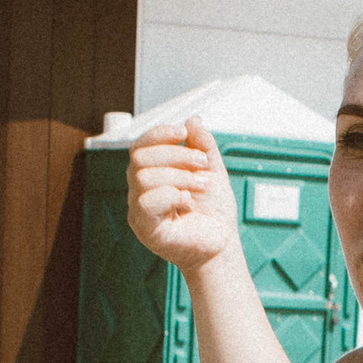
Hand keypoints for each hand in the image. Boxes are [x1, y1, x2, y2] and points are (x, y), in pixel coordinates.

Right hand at [129, 123, 243, 277]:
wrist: (222, 243)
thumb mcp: (212, 170)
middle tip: (202, 165)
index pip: (140, 146)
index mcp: (152, 174)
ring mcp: (139, 210)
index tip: (183, 133)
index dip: (159, 134)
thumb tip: (192, 120)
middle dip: (175, 155)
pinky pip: (146, 203)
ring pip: (143, 177)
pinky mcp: (145, 229)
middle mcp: (140, 191)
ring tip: (200, 185)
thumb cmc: (213, 211)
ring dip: (178, 175)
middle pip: (139, 157)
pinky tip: (188, 202)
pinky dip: (171, 195)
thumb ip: (203, 146)